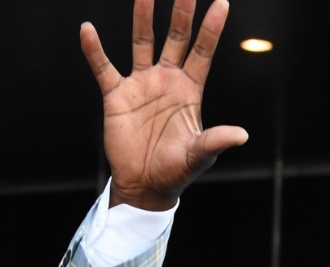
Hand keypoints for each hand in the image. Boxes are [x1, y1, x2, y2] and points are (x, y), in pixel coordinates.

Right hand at [80, 0, 248, 209]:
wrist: (145, 185)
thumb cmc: (177, 171)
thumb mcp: (199, 156)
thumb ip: (215, 141)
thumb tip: (242, 135)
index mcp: (190, 91)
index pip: (203, 52)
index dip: (212, 29)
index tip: (222, 3)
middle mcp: (167, 80)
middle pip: (176, 38)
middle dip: (181, 13)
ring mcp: (141, 85)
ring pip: (142, 43)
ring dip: (142, 19)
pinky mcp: (116, 96)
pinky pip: (103, 67)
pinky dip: (95, 50)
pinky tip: (88, 29)